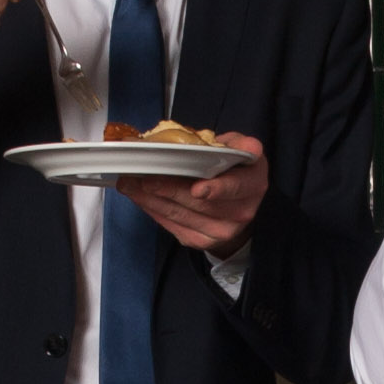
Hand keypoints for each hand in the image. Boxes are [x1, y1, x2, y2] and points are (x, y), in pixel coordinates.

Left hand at [118, 130, 266, 259]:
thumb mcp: (241, 150)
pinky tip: (140, 197)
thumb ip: (236, 143)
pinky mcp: (201, 241)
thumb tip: (217, 142)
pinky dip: (153, 211)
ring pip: (182, 215)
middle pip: (200, 204)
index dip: (217, 189)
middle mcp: (241, 212)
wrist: (239, 206)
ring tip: (130, 184)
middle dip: (168, 189)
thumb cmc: (235, 171)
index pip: (236, 187)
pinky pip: (173, 226)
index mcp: (253, 184)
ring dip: (152, 199)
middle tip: (142, 176)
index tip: (198, 188)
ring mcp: (221, 231)